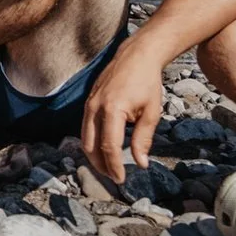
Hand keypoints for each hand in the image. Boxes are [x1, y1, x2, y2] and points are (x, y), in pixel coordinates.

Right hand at [80, 48, 164, 183]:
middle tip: (113, 178)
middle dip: (100, 165)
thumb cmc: (147, 83)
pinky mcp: (88, 101)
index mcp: (113, 110)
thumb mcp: (151, 112)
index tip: (121, 179)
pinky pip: (85, 127)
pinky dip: (91, 142)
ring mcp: (89, 103)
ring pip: (84, 138)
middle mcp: (95, 107)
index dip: (114, 166)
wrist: (136, 56)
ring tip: (107, 168)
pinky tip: (102, 149)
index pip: (109, 146)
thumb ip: (143, 139)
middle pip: (90, 145)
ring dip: (94, 156)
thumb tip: (141, 163)